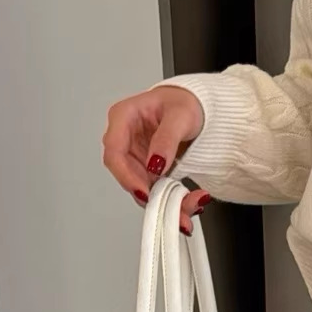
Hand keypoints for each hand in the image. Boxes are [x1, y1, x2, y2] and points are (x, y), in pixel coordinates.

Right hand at [103, 86, 208, 232]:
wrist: (197, 109)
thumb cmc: (185, 103)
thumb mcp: (180, 115)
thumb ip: (167, 138)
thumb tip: (156, 163)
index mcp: (124, 117)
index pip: (114, 152)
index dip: (126, 175)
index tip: (144, 192)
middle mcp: (125, 139)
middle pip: (126, 175)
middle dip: (149, 195)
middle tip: (171, 207)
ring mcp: (136, 157)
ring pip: (141, 188)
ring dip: (163, 202)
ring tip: (186, 209)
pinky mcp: (147, 170)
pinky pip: (155, 190)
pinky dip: (171, 200)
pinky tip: (187, 202)